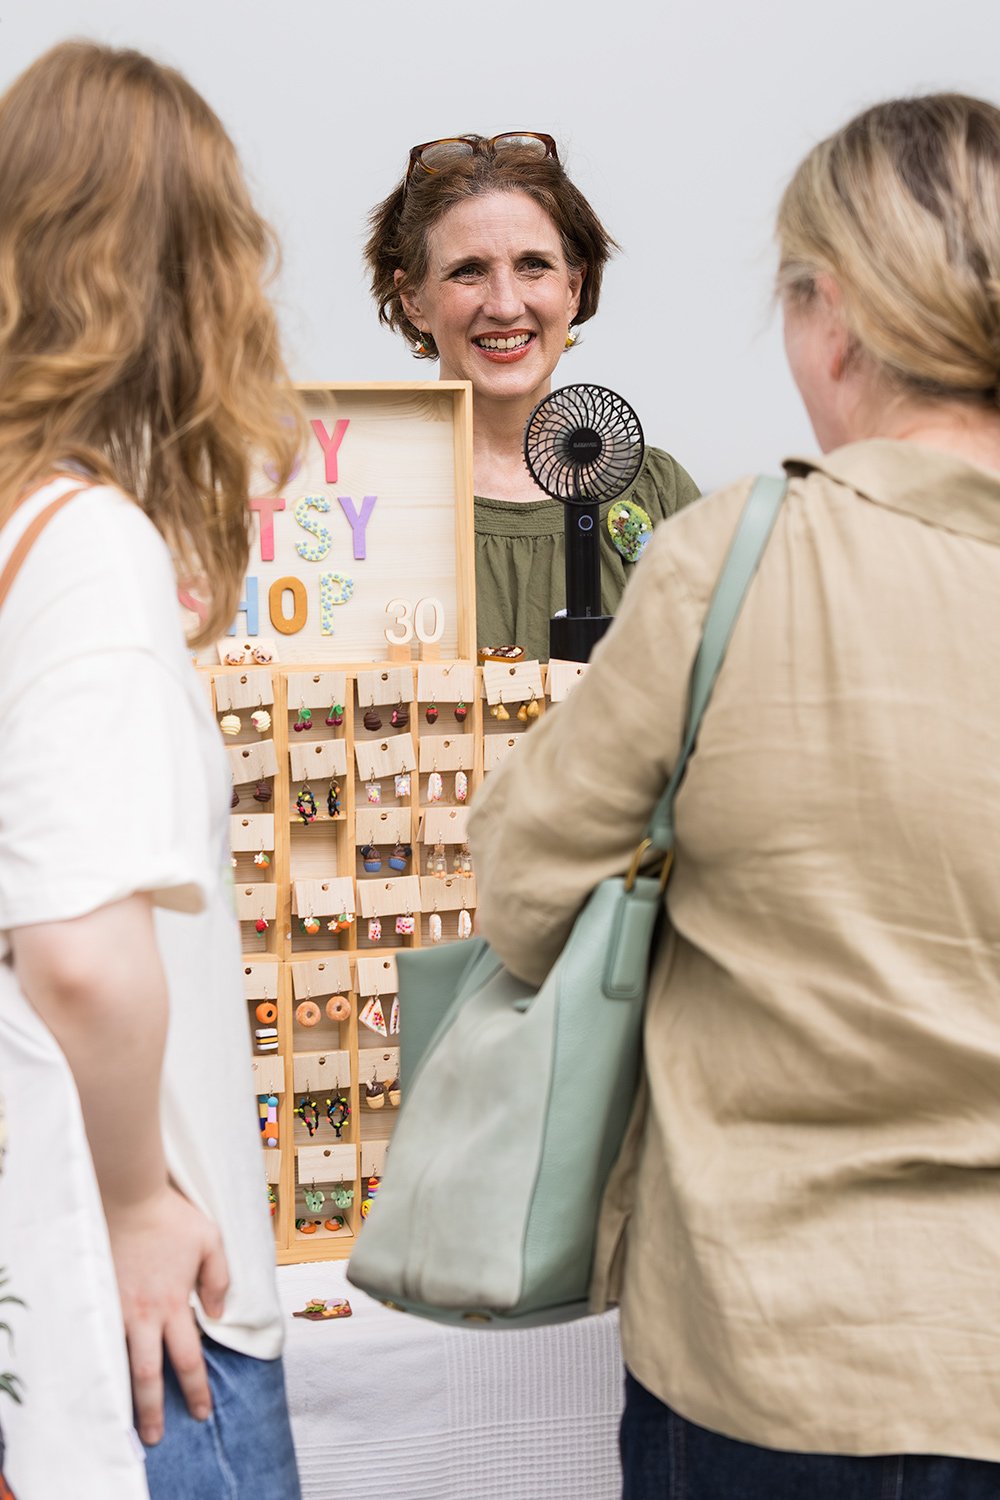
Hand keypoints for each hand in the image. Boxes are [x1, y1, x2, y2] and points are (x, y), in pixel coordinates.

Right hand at [105, 1183, 229, 1445]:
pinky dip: (102, 1362)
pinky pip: (100, 1339)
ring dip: (125, 1394)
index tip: (201, 1411)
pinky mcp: (99, 1298)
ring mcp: (117, 1309)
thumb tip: (218, 1314)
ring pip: (120, 1362)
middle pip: (150, 1374)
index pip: (189, 1358)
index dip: (196, 1388)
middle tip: (155, 1436)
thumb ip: (219, 1279)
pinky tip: (102, 1378)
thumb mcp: (211, 1242)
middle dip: (153, 1409)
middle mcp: (145, 1314)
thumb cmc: (172, 1218)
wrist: (128, 1197)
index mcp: (175, 1304)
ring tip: (125, 1421)